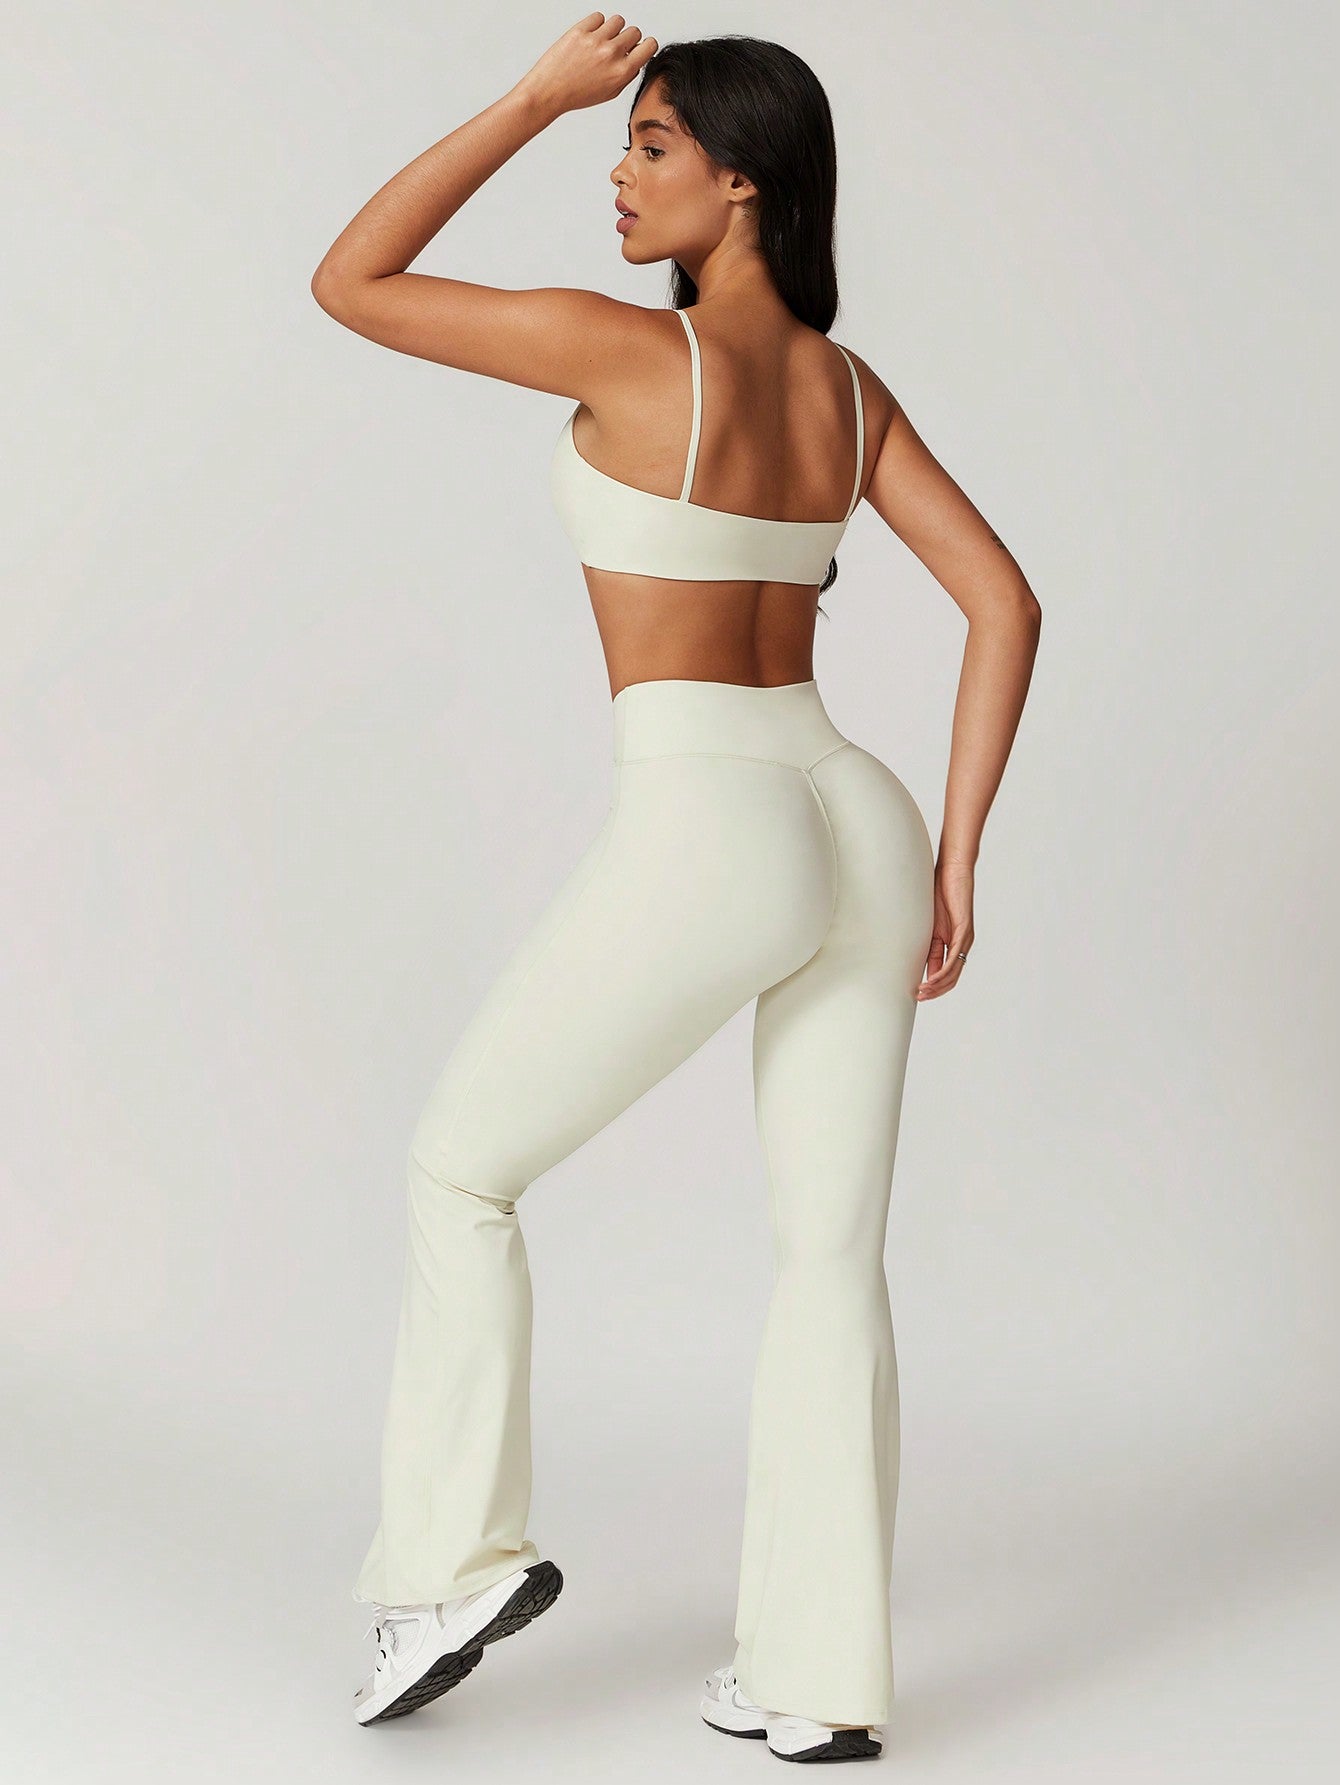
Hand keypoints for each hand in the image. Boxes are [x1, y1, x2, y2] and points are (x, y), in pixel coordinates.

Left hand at [514, 13, 658, 120]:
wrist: (550, 91)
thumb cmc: (576, 95)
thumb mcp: (609, 93)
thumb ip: (626, 76)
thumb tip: (636, 60)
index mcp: (622, 71)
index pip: (649, 46)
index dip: (646, 45)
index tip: (641, 46)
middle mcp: (611, 53)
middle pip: (634, 31)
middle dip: (628, 38)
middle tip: (616, 47)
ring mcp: (596, 40)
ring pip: (618, 20)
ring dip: (613, 29)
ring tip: (602, 41)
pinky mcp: (581, 30)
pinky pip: (598, 17)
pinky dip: (596, 24)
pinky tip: (590, 36)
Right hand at [916, 858, 974, 1000]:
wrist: (952, 871)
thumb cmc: (940, 892)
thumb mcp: (930, 924)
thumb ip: (930, 945)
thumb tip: (923, 965)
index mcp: (954, 942)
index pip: (946, 973)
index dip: (933, 986)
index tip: (917, 994)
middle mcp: (962, 944)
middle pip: (952, 977)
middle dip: (935, 991)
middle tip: (919, 998)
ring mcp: (965, 938)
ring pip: (954, 972)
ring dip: (937, 985)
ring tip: (922, 992)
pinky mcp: (964, 931)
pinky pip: (954, 958)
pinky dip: (943, 971)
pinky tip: (932, 979)